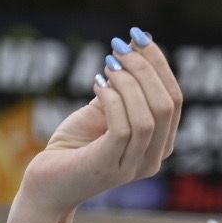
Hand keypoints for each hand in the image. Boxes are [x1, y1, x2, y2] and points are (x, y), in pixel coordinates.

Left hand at [17, 31, 181, 218]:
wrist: (46, 185)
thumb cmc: (74, 148)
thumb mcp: (103, 112)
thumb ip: (124, 90)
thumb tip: (136, 47)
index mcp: (160, 143)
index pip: (175, 98)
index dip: (159, 64)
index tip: (138, 37)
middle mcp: (154, 157)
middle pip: (168, 104)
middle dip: (145, 69)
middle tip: (119, 47)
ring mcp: (135, 165)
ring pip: (150, 117)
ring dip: (129, 83)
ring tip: (107, 66)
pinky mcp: (110, 167)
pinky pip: (124, 129)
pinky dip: (113, 101)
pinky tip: (98, 85)